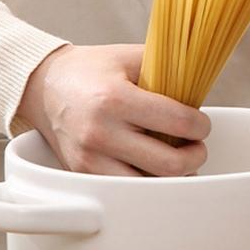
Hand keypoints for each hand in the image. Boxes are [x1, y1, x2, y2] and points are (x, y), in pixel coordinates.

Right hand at [17, 44, 210, 176]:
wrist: (44, 86)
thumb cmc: (93, 69)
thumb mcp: (132, 57)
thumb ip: (169, 68)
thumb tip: (204, 85)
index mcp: (116, 99)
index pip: (178, 122)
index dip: (201, 126)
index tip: (202, 124)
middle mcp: (101, 133)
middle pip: (168, 164)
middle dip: (195, 156)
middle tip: (197, 146)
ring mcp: (90, 159)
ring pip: (149, 186)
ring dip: (172, 177)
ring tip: (179, 160)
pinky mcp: (82, 176)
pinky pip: (126, 192)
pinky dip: (147, 183)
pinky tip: (155, 169)